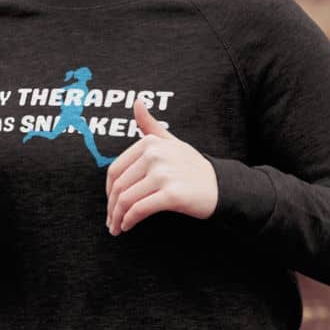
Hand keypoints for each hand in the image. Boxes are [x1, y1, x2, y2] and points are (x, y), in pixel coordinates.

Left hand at [105, 98, 217, 235]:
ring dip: (117, 217)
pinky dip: (129, 220)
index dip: (108, 190)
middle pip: (119, 186)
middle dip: (111, 207)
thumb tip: (136, 101)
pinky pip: (140, 209)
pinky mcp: (172, 194)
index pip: (115, 169)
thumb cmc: (193, 166)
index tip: (110, 203)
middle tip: (110, 221)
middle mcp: (155, 155)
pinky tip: (128, 226)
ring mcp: (164, 174)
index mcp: (150, 143)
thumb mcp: (171, 141)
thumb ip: (150, 125)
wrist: (221, 186)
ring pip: (127, 199)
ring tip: (116, 227)